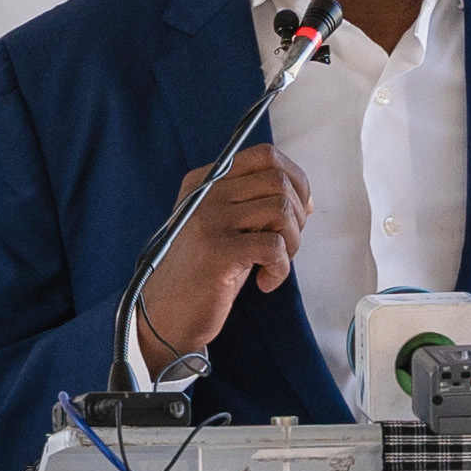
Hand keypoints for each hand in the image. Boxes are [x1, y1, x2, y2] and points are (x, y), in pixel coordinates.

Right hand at [131, 148, 303, 377]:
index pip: (265, 155)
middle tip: (286, 245)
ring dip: (292, 242)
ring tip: (274, 264)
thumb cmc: (203, 274)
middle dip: (298, 216)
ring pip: (280, 209)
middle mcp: (205, 193)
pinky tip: (265, 282)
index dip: (295, 180)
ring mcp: (209, 219)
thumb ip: (255, 205)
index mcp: (205, 180)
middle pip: (278, 181)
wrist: (165, 315)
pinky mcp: (218, 251)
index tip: (299, 212)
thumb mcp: (225, 227)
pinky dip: (281, 269)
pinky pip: (274, 246)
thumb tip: (305, 199)